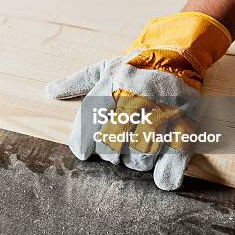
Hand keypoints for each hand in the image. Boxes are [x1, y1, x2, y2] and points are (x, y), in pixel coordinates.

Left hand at [46, 12, 230, 189]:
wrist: (176, 56)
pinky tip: (161, 177)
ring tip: (137, 147)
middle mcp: (135, 105)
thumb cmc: (135, 67)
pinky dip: (165, 176)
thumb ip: (77, 82)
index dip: (83, 145)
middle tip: (116, 146)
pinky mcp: (184, 129)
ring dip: (134, 161)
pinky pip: (171, 164)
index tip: (85, 151)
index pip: (87, 132)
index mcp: (112, 91)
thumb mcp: (104, 68)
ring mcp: (161, 118)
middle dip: (109, 153)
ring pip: (138, 160)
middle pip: (110, 149)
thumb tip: (50, 92)